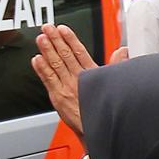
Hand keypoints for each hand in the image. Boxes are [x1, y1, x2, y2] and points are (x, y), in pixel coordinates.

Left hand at [30, 24, 122, 138]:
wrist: (98, 130)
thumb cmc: (103, 109)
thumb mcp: (115, 85)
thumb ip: (116, 66)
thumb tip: (122, 51)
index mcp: (92, 75)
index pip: (80, 53)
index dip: (71, 39)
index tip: (63, 29)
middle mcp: (78, 80)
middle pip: (65, 56)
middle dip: (55, 40)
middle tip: (47, 28)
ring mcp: (67, 88)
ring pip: (55, 65)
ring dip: (47, 50)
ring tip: (40, 38)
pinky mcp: (58, 98)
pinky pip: (48, 80)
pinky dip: (41, 69)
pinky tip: (36, 59)